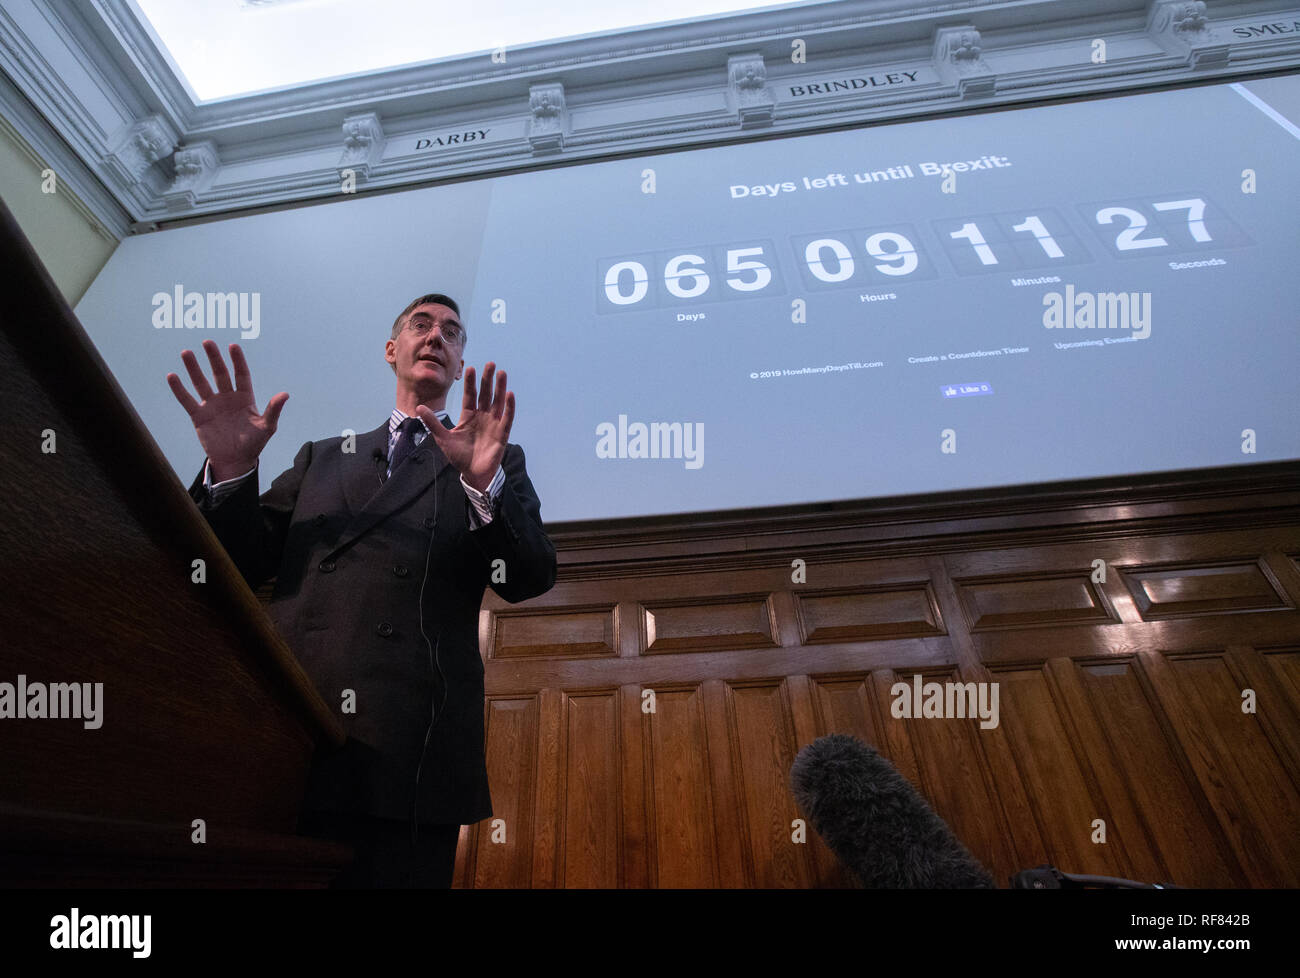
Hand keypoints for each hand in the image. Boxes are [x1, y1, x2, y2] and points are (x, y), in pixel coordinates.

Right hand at [166, 340, 288, 481]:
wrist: (235, 461)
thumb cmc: (253, 444)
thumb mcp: (266, 427)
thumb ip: (273, 410)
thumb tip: (285, 394)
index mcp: (244, 398)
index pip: (241, 375)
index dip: (237, 361)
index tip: (233, 346)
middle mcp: (227, 398)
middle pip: (220, 374)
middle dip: (214, 358)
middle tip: (207, 342)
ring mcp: (212, 406)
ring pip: (201, 383)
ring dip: (194, 368)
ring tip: (186, 353)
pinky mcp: (198, 416)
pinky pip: (187, 400)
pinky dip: (179, 389)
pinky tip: (172, 376)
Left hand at [417, 361, 513, 491]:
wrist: (473, 474)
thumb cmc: (459, 456)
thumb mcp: (443, 438)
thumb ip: (433, 423)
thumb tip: (419, 408)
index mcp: (468, 416)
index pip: (470, 396)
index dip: (470, 383)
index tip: (470, 368)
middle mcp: (482, 417)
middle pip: (485, 394)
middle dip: (487, 380)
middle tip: (490, 364)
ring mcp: (493, 424)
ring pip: (497, 402)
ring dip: (500, 388)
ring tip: (501, 373)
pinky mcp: (502, 433)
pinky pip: (507, 417)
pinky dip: (509, 406)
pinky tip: (509, 394)